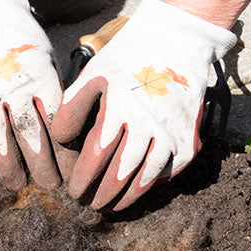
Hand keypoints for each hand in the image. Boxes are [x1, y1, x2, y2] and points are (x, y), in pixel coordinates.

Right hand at [0, 0, 64, 189]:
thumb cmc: (21, 39)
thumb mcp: (48, 61)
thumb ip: (54, 95)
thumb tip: (68, 135)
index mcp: (40, 80)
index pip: (57, 128)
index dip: (64, 156)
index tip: (70, 174)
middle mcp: (12, 90)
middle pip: (30, 141)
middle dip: (41, 170)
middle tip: (48, 186)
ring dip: (9, 170)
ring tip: (16, 184)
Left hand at [51, 0, 238, 209]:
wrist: (179, 44)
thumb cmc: (127, 60)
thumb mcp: (93, 75)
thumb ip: (71, 109)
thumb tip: (61, 143)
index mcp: (119, 109)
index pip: (95, 157)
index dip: (82, 180)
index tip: (72, 191)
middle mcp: (148, 125)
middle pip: (119, 175)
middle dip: (100, 196)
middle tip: (88, 205)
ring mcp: (172, 135)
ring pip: (145, 180)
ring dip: (125, 198)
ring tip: (110, 206)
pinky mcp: (190, 141)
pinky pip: (169, 173)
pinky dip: (152, 184)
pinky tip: (137, 188)